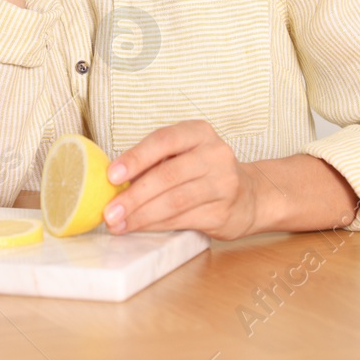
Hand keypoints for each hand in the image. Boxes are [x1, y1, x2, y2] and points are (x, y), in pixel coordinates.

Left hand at [102, 120, 261, 240]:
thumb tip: (114, 182)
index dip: (135, 158)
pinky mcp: (224, 211)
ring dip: (142, 215)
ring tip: (118, 223)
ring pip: (175, 201)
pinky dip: (157, 224)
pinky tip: (140, 227)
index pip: (163, 141)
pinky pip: (184, 219)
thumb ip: (154, 162)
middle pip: (167, 175)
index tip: (111, 175)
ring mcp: (223, 184)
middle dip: (133, 196)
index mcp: (199, 132)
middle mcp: (215, 154)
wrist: (250, 195)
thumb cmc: (204, 171)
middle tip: (109, 211)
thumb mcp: (184, 154)